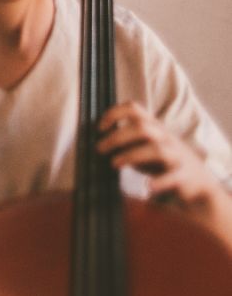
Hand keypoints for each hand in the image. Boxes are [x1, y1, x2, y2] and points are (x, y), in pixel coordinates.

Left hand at [98, 101, 231, 237]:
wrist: (198, 184)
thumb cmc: (163, 164)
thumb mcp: (143, 148)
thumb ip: (125, 142)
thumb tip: (98, 141)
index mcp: (154, 128)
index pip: (135, 109)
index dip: (115, 113)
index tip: (99, 127)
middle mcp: (166, 138)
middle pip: (142, 128)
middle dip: (117, 137)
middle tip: (99, 149)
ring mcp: (177, 156)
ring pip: (156, 149)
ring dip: (131, 155)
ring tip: (114, 164)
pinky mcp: (184, 176)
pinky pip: (173, 175)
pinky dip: (160, 180)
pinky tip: (147, 186)